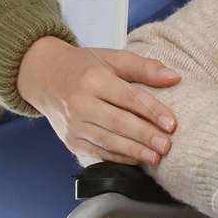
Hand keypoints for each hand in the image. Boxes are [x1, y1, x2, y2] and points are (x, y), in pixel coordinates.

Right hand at [16, 36, 179, 164]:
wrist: (44, 76)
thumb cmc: (84, 66)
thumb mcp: (113, 58)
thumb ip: (144, 67)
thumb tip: (173, 77)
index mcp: (93, 79)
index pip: (128, 98)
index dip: (151, 111)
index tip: (171, 124)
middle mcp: (80, 103)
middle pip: (118, 122)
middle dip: (145, 136)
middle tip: (167, 146)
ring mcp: (73, 124)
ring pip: (107, 140)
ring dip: (134, 151)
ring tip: (156, 157)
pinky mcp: (70, 140)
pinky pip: (97, 151)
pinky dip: (118, 157)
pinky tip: (136, 159)